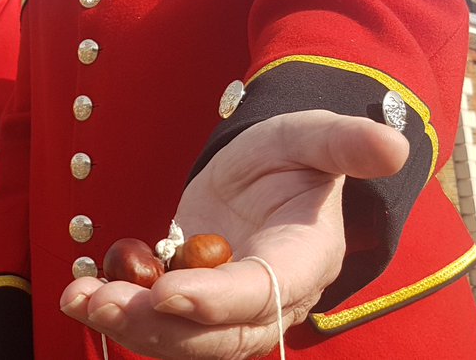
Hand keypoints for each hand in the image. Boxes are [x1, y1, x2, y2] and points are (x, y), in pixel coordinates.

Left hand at [59, 110, 408, 359]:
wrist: (268, 171)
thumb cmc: (294, 153)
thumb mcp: (313, 136)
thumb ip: (344, 143)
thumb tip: (394, 146)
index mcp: (305, 260)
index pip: (263, 294)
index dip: (216, 299)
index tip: (166, 292)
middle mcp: (272, 300)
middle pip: (219, 335)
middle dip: (159, 326)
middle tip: (105, 303)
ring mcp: (232, 310)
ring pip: (184, 340)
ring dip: (130, 326)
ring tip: (81, 298)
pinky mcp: (197, 307)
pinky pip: (161, 326)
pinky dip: (120, 314)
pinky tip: (81, 293)